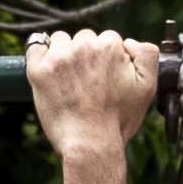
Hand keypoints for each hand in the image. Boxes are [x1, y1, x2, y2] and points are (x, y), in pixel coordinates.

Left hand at [26, 30, 162, 162]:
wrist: (91, 144)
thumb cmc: (118, 120)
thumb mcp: (148, 87)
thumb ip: (148, 55)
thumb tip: (129, 42)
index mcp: (110, 45)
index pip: (107, 40)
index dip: (106, 61)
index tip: (103, 80)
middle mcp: (84, 45)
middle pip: (83, 39)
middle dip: (85, 56)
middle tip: (87, 85)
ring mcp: (59, 56)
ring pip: (60, 41)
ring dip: (63, 55)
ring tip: (69, 84)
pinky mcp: (39, 69)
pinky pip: (35, 46)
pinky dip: (40, 56)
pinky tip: (48, 75)